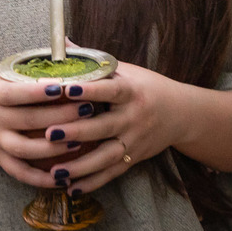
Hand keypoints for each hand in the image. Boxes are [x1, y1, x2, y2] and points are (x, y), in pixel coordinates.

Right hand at [0, 66, 91, 187]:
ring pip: (26, 150)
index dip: (39, 92)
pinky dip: (41, 179)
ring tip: (81, 141)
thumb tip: (63, 50)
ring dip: (54, 148)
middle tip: (88, 109)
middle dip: (61, 116)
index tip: (64, 87)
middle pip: (29, 120)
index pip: (16, 93)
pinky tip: (64, 178)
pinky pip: (20, 173)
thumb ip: (24, 68)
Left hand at [39, 61, 190, 194]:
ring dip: (81, 165)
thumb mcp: (124, 69)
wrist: (182, 113)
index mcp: (130, 91)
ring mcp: (134, 141)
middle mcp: (134, 117)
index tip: (65, 89)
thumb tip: (61, 41)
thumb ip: (91, 61)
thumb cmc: (145, 86)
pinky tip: (71, 189)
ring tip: (55, 171)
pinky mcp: (134, 158)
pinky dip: (92, 182)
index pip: (108, 90)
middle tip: (49, 134)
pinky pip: (112, 173)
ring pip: (106, 156)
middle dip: (77, 132)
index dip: (88, 90)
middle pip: (104, 127)